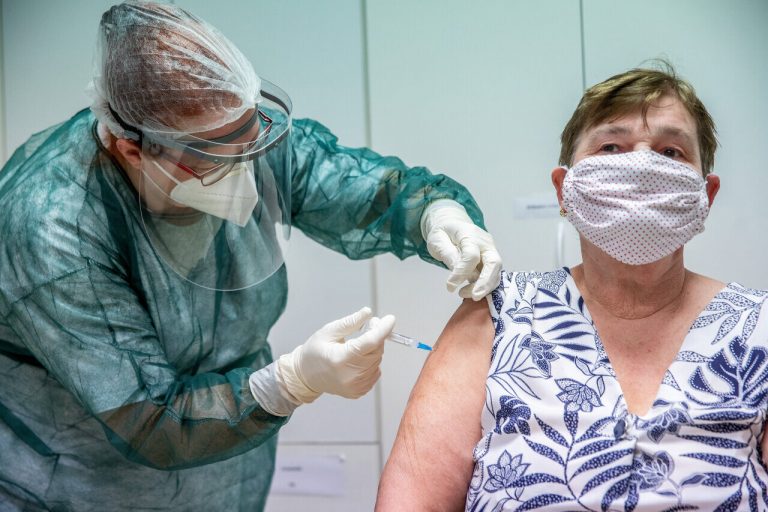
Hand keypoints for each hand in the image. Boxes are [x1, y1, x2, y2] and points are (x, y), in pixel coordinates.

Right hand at [276, 307, 395, 402]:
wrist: (305, 376)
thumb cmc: (314, 351)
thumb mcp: (328, 331)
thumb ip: (350, 322)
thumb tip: (368, 313)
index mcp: (341, 358)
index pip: (370, 342)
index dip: (383, 329)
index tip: (390, 319)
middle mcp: (350, 375)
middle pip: (376, 351)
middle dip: (377, 335)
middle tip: (370, 325)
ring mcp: (355, 386)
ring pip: (377, 361)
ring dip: (374, 349)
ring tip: (359, 343)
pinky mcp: (359, 391)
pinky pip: (375, 372)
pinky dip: (372, 362)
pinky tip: (359, 358)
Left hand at [421, 200, 502, 299]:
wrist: (451, 225)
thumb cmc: (443, 233)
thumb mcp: (437, 240)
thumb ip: (448, 255)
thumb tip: (457, 272)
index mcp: (469, 234)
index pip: (471, 255)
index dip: (462, 272)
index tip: (450, 286)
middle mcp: (485, 242)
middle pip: (494, 263)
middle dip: (485, 282)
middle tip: (474, 296)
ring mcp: (491, 251)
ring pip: (496, 272)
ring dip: (484, 287)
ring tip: (463, 293)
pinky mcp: (491, 260)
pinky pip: (492, 275)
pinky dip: (484, 286)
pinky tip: (470, 292)